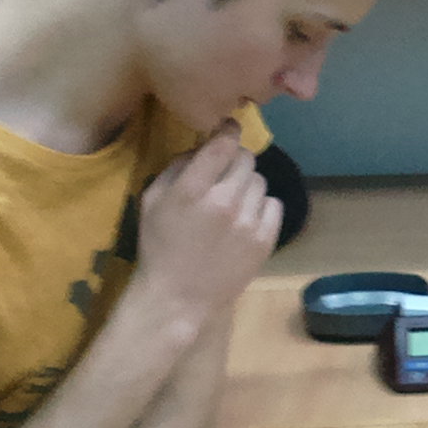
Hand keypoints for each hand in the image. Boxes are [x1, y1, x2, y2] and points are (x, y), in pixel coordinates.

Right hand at [133, 123, 280, 322]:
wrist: (178, 297)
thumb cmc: (160, 246)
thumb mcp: (152, 200)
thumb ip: (177, 167)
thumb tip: (204, 146)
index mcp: (191, 190)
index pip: (222, 144)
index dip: (228, 131)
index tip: (228, 131)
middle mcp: (223, 201)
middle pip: (246, 159)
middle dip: (235, 162)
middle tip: (224, 177)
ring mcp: (248, 222)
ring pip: (260, 181)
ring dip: (247, 186)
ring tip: (232, 204)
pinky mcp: (265, 240)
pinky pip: (275, 204)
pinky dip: (262, 207)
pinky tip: (245, 219)